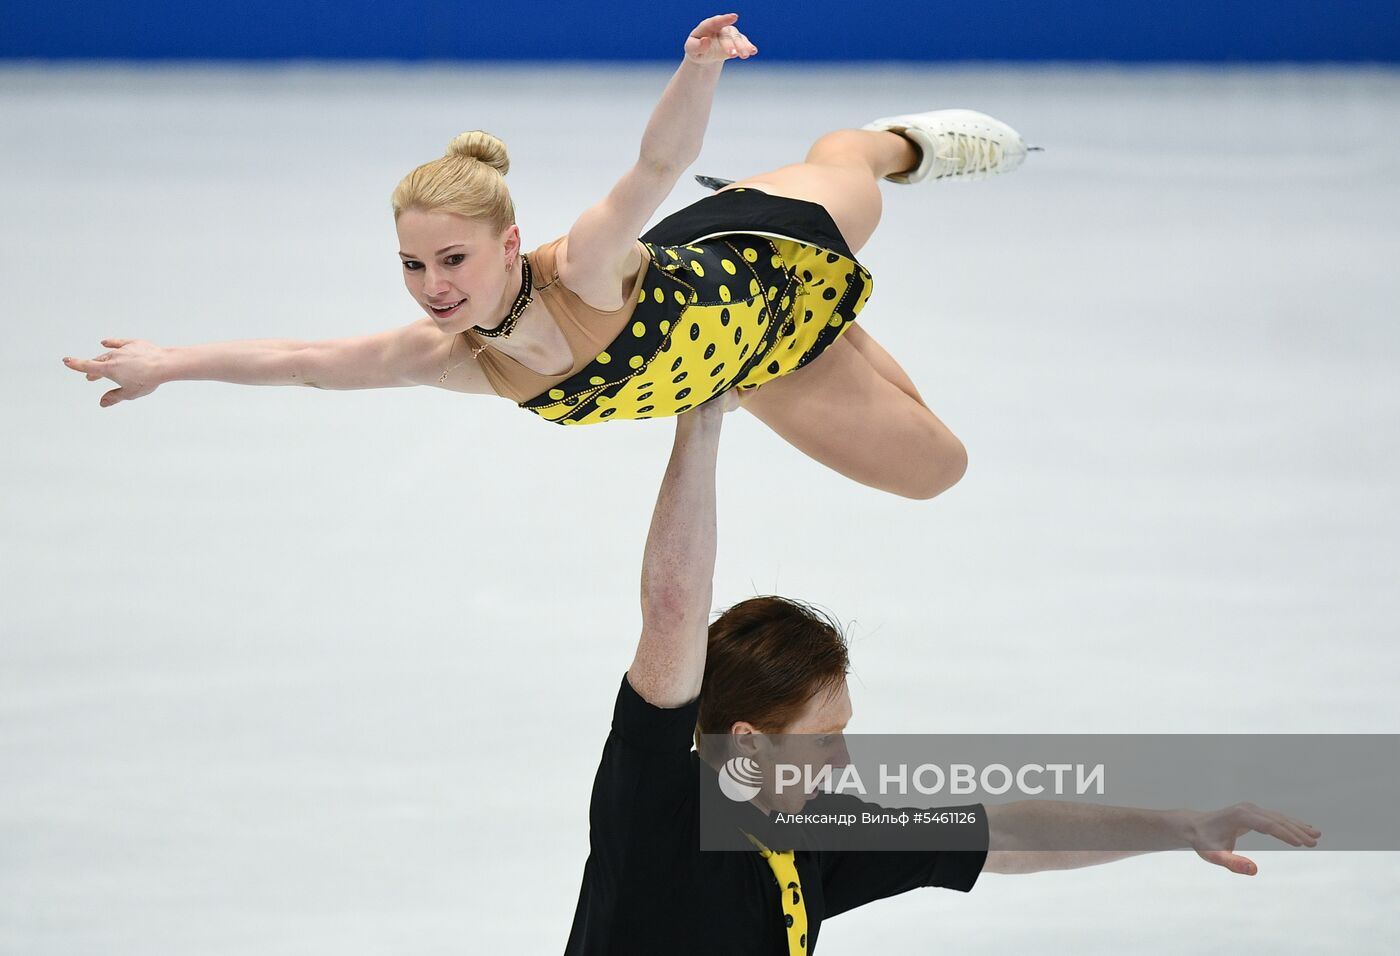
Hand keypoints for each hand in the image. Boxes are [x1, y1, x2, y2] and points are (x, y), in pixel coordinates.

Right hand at [62, 339, 166, 406]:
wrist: (164, 364)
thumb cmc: (148, 379)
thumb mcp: (129, 393)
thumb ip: (114, 397)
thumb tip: (102, 403)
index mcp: (109, 369)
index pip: (87, 367)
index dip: (75, 364)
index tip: (66, 361)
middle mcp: (113, 357)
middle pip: (98, 362)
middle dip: (93, 370)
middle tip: (90, 377)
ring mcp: (123, 349)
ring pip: (108, 353)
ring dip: (102, 360)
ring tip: (99, 363)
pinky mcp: (134, 343)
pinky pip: (119, 343)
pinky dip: (111, 343)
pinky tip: (105, 342)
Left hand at [684, 13, 757, 64]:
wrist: (704, 55)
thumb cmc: (696, 50)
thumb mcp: (691, 50)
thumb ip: (697, 46)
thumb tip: (706, 41)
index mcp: (707, 26)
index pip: (715, 21)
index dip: (724, 19)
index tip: (734, 17)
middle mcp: (720, 28)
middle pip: (727, 35)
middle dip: (731, 44)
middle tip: (732, 55)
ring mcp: (729, 34)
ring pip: (737, 39)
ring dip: (742, 47)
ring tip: (745, 55)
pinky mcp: (736, 42)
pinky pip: (743, 43)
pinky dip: (748, 47)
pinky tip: (753, 51)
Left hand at [1188, 802, 1320, 874]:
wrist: (1194, 827)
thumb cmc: (1204, 842)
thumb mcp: (1214, 856)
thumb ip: (1232, 863)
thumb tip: (1254, 870)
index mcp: (1240, 816)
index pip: (1268, 825)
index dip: (1285, 834)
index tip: (1302, 844)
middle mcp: (1247, 809)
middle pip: (1277, 819)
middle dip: (1297, 830)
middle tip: (1315, 841)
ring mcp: (1250, 809)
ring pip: (1278, 818)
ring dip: (1297, 826)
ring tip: (1316, 835)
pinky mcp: (1252, 812)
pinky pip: (1274, 818)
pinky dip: (1289, 824)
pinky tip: (1304, 828)